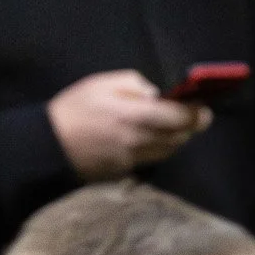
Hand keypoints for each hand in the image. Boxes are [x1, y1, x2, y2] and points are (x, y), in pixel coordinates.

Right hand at [48, 69, 212, 182]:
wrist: (50, 145)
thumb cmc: (74, 109)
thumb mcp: (100, 84)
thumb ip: (132, 84)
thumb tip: (155, 94)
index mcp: (134, 116)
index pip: (179, 118)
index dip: (196, 114)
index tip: (204, 108)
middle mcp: (140, 141)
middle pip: (180, 137)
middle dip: (191, 127)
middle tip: (194, 116)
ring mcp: (135, 159)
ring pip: (169, 151)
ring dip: (177, 138)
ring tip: (174, 125)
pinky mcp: (129, 170)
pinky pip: (154, 158)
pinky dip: (161, 148)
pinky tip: (153, 138)